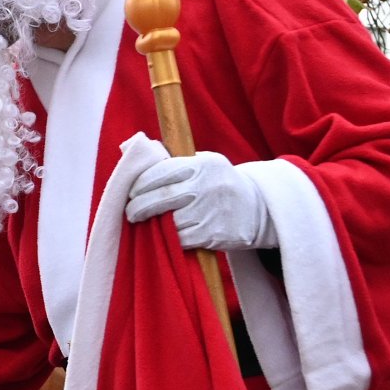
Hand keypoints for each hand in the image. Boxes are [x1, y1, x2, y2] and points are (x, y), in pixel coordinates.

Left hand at [125, 151, 276, 250]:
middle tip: (130, 212)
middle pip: (162, 196)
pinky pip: (182, 238)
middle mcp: (207, 185)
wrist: (259, 209)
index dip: (140, 183)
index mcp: (203, 164)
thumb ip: (175, 161)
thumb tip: (132, 151)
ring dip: (153, 224)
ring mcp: (211, 210)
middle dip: (139, 206)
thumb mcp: (205, 163)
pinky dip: (170, 238)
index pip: (161, 171)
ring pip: (170, 220)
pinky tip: (164, 236)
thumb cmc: (220, 184)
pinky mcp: (214, 233)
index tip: (131, 192)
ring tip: (144, 223)